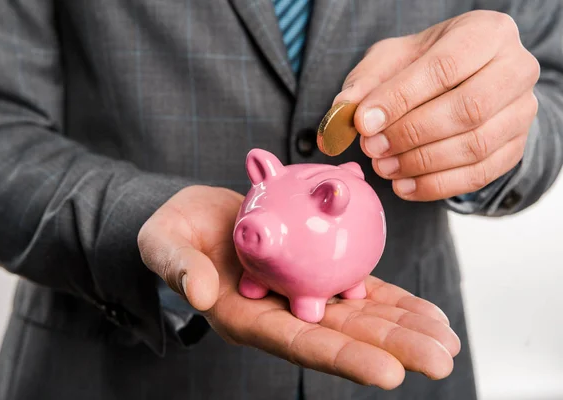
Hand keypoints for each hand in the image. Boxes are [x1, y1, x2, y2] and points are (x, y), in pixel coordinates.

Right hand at [138, 185, 460, 388]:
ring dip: (404, 327)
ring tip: (447, 338)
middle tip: (442, 358)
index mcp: (247, 318)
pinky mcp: (314, 270)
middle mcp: (282, 313)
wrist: (195, 217)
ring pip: (359, 314)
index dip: (343, 357)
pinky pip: (358, 287)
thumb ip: (177, 267)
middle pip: (342, 335)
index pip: (299, 344)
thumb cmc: (173, 233)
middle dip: (393, 348)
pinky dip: (392, 298)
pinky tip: (426, 310)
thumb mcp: (163, 244)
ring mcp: (301, 293)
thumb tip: (200, 291)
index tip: (389, 373)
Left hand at [334, 10, 539, 200]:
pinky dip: (436, 186)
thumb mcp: (390, 61)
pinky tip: (404, 186)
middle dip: (411, 134)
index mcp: (486, 33)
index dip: (400, 99)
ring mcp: (522, 112)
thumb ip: (365, 84)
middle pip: (468, 109)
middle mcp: (516, 69)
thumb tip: (341, 114)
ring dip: (421, 163)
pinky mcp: (516, 147)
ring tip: (383, 167)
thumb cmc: (423, 66)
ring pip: (475, 146)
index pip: (444, 67)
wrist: (463, 82)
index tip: (364, 123)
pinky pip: (479, 175)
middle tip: (372, 148)